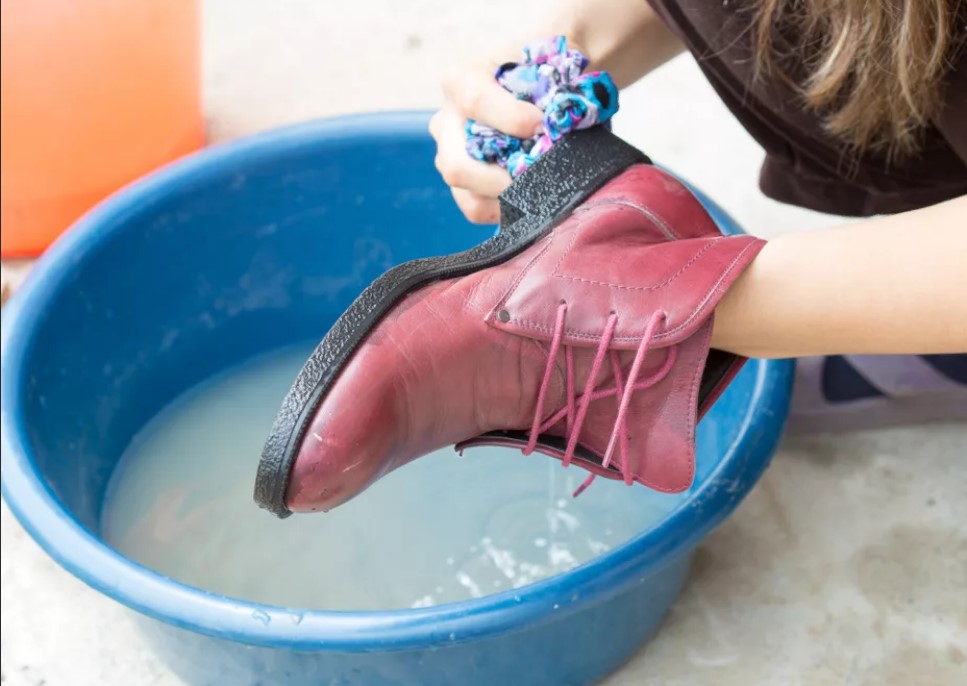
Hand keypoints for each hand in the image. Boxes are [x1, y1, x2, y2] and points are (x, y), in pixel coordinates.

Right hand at [429, 62, 542, 223]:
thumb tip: (563, 124)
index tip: (542, 126)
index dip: (510, 119)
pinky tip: (532, 197)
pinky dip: (509, 209)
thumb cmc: (546, 70)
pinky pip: (478, 208)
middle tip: (539, 179)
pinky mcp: (465, 183)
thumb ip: (552, 87)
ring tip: (539, 188)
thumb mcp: (549, 62)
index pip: (475, 102)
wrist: (546, 83)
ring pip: (466, 193)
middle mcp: (446, 121)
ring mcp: (451, 155)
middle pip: (457, 165)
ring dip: (508, 198)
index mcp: (460, 80)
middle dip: (501, 179)